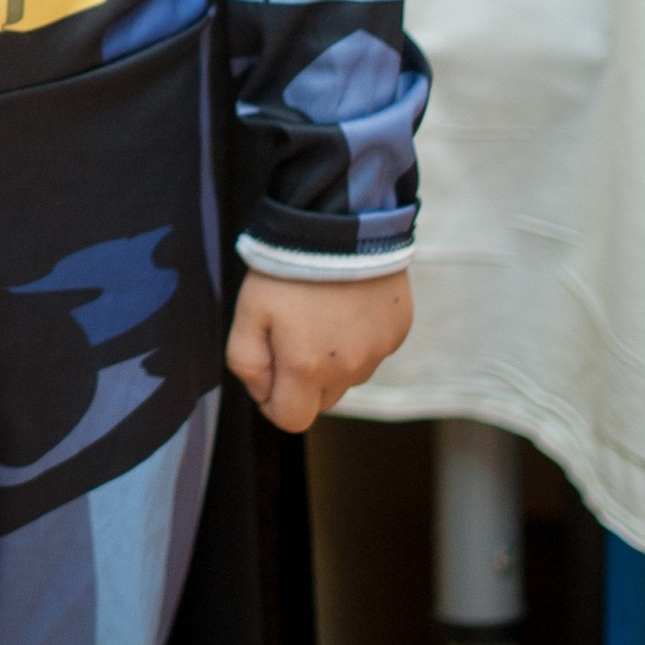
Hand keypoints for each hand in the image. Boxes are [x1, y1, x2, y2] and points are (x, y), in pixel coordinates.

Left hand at [226, 267, 412, 432]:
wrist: (341, 224)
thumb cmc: (288, 268)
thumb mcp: (248, 312)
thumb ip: (246, 362)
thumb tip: (262, 391)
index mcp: (308, 368)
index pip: (292, 420)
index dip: (273, 402)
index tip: (269, 370)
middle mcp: (350, 368)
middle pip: (321, 400)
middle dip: (302, 381)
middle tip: (292, 333)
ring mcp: (379, 351)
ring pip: (349, 375)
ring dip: (332, 358)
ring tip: (320, 311)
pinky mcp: (398, 331)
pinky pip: (373, 350)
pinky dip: (358, 337)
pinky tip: (346, 303)